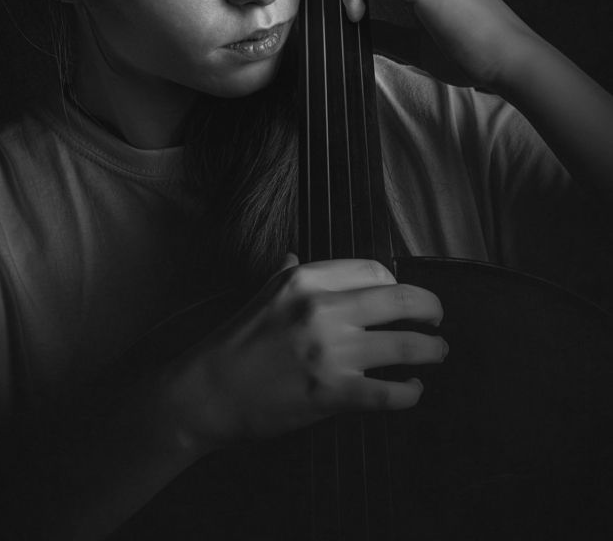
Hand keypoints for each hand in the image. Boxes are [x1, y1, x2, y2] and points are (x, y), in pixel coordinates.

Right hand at [170, 257, 445, 455]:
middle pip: (400, 299)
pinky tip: (413, 389)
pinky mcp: (332, 393)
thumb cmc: (237, 340)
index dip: (396, 282)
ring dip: (431, 349)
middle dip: (430, 308)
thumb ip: (289, 272)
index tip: (400, 295)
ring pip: (404, 345)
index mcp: (307, 279)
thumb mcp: (263, 293)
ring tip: (437, 352)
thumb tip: (298, 254)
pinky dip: (410, 392)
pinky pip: (390, 392)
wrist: (209, 391)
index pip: (374, 269)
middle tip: (437, 318)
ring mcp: (330, 352)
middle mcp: (323, 308)